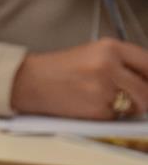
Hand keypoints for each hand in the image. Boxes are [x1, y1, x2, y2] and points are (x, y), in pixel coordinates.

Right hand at [10, 38, 147, 118]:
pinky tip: (89, 105)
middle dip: (144, 97)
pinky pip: (116, 116)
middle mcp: (109, 66)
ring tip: (104, 98)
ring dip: (127, 107)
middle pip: (147, 89)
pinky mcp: (97, 110)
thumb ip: (122, 63)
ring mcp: (103, 89)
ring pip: (135, 105)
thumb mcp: (93, 54)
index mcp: (110, 48)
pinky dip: (108, 114)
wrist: (29, 81)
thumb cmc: (60, 68)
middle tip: (133, 97)